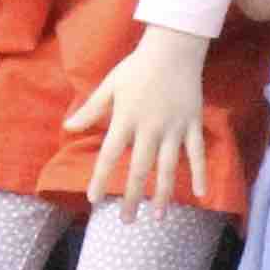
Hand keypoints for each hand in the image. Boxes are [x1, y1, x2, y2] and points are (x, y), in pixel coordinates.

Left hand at [64, 27, 216, 208]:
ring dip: (162, 194)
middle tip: (126, 221)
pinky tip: (201, 195)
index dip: (100, 178)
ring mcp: (174, 128)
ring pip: (169, 168)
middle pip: (139, 169)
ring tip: (157, 217)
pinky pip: (197, 153)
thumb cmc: (137, 66)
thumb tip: (68, 127)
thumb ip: (91, 109)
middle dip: (131, 197)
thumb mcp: (110, 85)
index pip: (110, 155)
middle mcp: (150, 128)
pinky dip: (201, 173)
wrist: (174, 48)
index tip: (92, 199)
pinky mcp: (192, 124)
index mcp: (126, 119)